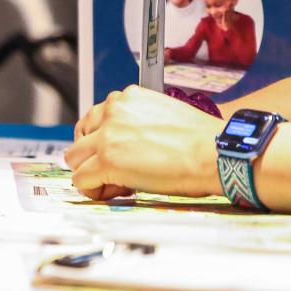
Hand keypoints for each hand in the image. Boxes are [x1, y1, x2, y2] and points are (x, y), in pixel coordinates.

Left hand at [65, 85, 221, 199]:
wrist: (217, 153)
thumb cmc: (202, 141)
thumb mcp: (163, 115)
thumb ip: (137, 123)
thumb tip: (125, 146)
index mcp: (127, 98)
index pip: (96, 119)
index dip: (105, 141)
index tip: (121, 154)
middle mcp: (112, 111)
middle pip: (80, 136)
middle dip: (93, 155)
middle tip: (116, 171)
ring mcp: (107, 135)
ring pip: (74, 158)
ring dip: (91, 173)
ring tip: (117, 183)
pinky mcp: (106, 160)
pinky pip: (80, 179)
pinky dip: (93, 190)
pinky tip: (114, 192)